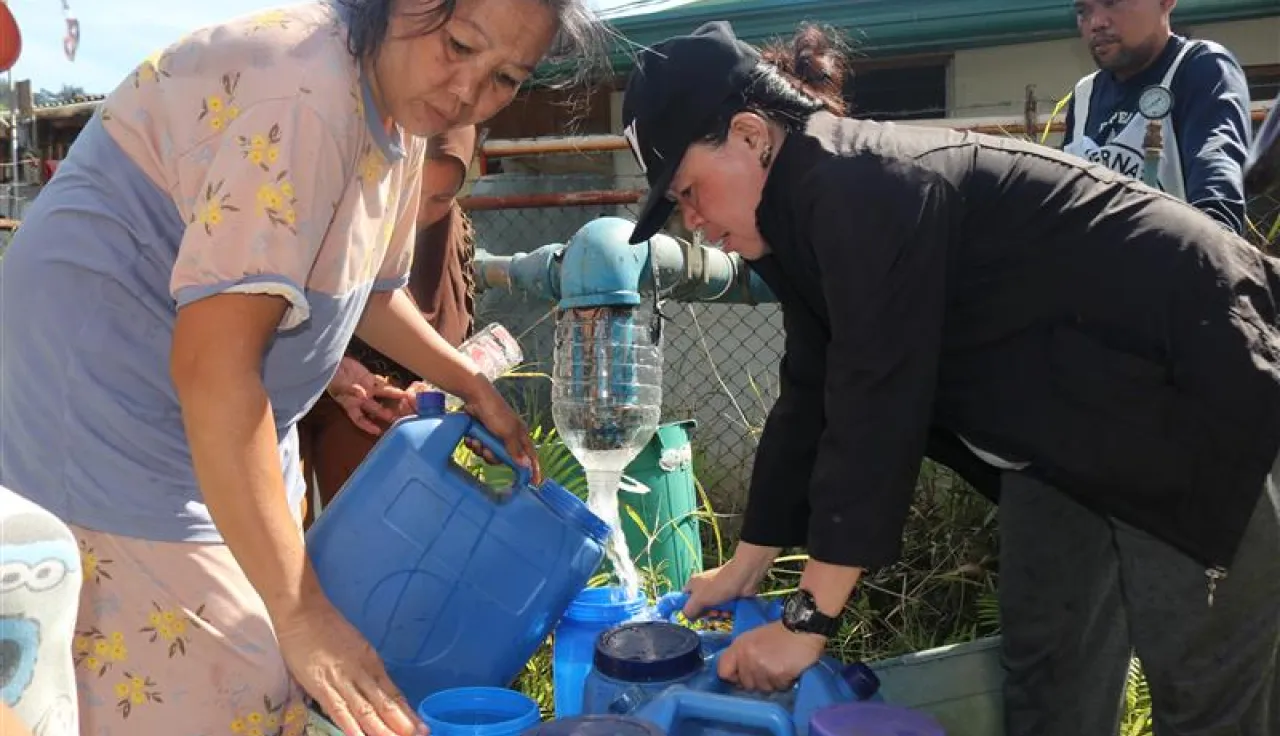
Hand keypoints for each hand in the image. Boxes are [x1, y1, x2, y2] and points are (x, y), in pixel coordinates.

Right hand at [274, 596, 424, 735]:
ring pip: (366, 710)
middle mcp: (362, 672)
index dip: (407, 712)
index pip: (393, 693)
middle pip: (384, 704)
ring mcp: (342, 680)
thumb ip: (366, 670)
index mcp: (372, 662)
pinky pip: (338, 709)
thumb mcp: (356, 647)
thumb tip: (377, 691)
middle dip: (402, 724)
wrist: (303, 612)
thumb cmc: (327, 628)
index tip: (422, 727)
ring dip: (382, 729)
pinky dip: (350, 725)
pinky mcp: (321, 685)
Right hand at [328, 358, 408, 434]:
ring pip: (382, 395)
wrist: (333, 363)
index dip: (367, 426)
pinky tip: (400, 388)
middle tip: (398, 418)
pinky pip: (381, 383)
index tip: (378, 431)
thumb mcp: (338, 385)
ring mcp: (366, 388)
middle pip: (375, 409)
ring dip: (392, 397)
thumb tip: (362, 396)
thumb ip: (350, 390)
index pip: (359, 419)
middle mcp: (361, 399)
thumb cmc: (331, 378)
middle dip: (385, 413)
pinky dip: (390, 385)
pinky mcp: (369, 378)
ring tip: (404, 399)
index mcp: (350, 404)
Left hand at [461, 381, 540, 484]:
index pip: (530, 456)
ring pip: (489, 454)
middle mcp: (509, 437)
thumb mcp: (507, 432)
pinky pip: (479, 448)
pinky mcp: (482, 434)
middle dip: (492, 456)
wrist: (475, 397)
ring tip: (476, 440)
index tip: (535, 483)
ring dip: (481, 449)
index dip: (533, 469)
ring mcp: (495, 436)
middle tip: (487, 450)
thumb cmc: (496, 412)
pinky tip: (470, 437)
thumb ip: (515, 450)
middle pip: (504, 459)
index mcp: (520, 436)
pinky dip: (474, 444)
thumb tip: (526, 466)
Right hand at [682, 542, 777, 618]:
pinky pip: (722, 609)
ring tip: (724, 613)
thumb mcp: (698, 599)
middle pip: (698, 608)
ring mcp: (715, 593)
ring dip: (717, 615)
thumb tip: (688, 618)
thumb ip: (688, 610)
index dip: (689, 610)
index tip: (697, 614)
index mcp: (692, 585)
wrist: (743, 577)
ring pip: (711, 610)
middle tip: (714, 613)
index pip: (684, 601)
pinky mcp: (726, 597)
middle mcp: (702, 588)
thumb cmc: (719, 586)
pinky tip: (730, 612)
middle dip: (706, 614)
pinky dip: (725, 612)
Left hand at [718, 620, 825, 692]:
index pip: (723, 671)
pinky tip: (789, 669)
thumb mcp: (755, 638)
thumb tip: (738, 677)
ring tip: (781, 666)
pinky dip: (785, 682)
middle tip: (770, 667)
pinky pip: (778, 687)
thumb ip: (743, 655)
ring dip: (772, 682)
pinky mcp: (777, 674)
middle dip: (757, 680)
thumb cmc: (780, 632)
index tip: (742, 676)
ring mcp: (762, 666)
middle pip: (745, 684)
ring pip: (763, 688)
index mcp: (739, 646)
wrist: (804, 627)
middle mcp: (747, 657)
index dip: (733, 676)